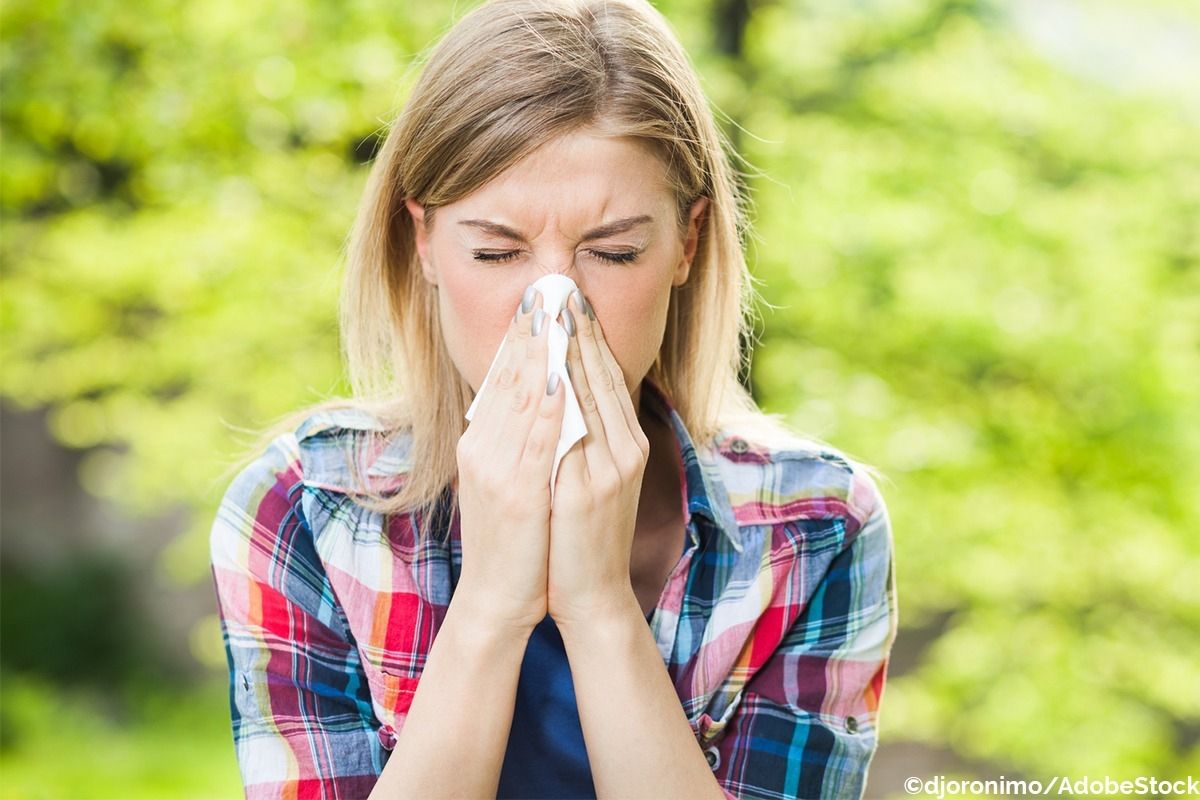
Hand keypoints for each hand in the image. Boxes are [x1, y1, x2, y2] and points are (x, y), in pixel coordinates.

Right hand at [454, 287, 564, 634]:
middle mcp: (482, 449)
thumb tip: (537, 399)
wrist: (499, 599)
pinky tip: (557, 374)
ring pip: (520, 398)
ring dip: (539, 352)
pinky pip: (534, 439)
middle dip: (530, 331)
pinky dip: (545, 403)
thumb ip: (517, 440)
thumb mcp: (508, 481)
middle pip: (508, 378)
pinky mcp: (516, 493)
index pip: (502, 378)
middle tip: (546, 286)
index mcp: (481, 443)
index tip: (538, 299)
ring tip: (553, 312)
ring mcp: (497, 470)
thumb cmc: (514, 541)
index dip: (521, 336)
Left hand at [546, 289, 650, 627]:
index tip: (568, 298)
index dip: (588, 335)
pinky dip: (564, 395)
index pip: (606, 376)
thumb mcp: (588, 478)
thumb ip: (582, 436)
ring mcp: (612, 468)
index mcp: (626, 444)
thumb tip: (561, 391)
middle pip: (602, 375)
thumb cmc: (580, 536)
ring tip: (551, 310)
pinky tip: (548, 367)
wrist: (590, 594)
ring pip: (592, 394)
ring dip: (570, 349)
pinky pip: (577, 430)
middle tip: (560, 285)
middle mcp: (625, 449)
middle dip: (579, 329)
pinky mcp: (593, 488)